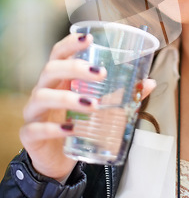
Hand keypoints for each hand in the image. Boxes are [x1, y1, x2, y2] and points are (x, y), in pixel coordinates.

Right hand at [20, 33, 155, 181]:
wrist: (56, 159)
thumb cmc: (76, 123)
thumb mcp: (99, 106)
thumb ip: (122, 94)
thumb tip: (150, 83)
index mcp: (59, 79)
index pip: (59, 53)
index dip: (70, 43)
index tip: (88, 38)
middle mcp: (44, 90)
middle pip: (50, 69)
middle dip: (74, 67)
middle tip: (101, 73)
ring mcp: (34, 112)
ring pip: (42, 97)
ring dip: (68, 98)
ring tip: (93, 105)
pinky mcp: (29, 135)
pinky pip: (35, 128)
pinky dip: (53, 128)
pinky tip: (70, 129)